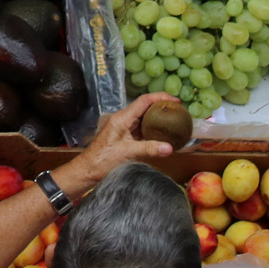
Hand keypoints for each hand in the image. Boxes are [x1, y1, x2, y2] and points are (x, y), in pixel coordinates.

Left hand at [59, 93, 180, 197]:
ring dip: (159, 118)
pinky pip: (143, 129)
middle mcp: (123, 120)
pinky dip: (154, 130)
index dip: (160, 97)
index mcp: (121, 118)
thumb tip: (170, 147)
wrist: (89, 169)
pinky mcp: (126, 137)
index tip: (176, 100)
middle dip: (162, 107)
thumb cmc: (102, 159)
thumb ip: (149, 149)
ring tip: (175, 121)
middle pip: (145, 107)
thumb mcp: (127, 153)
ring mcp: (124, 128)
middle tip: (179, 111)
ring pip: (144, 118)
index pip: (143, 101)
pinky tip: (164, 135)